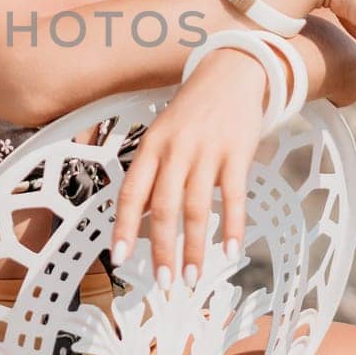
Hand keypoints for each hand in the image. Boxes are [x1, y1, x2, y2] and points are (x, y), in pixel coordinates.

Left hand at [110, 46, 270, 292]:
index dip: (124, 226)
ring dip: (194, 247)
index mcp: (152, 147)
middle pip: (164, 207)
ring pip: (197, 207)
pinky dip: (232, 226)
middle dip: (161, 248)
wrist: (232, 73)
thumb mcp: (164, 135)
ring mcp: (207, 152)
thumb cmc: (193, 111)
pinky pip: (234, 196)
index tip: (118, 258)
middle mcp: (176, 150)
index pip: (131, 192)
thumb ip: (154, 174)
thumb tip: (140, 217)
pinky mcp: (237, 153)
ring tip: (192, 277)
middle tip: (163, 281)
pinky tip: (230, 251)